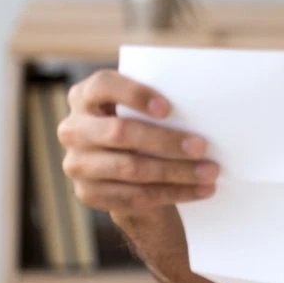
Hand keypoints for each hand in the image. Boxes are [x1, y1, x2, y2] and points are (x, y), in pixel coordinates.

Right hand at [57, 70, 218, 214]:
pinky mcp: (88, 194)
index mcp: (85, 96)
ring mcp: (77, 164)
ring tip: (210, 172)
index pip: (103, 85)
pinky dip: (173, 193)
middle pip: (119, 132)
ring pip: (131, 168)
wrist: (127, 169)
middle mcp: (73, 129)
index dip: (134, 94)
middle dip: (165, 141)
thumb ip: (159, 103)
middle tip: (202, 146)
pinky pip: (135, 197)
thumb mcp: (143, 109)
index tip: (168, 108)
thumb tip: (204, 108)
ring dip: (176, 172)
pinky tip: (200, 190)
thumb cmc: (143, 124)